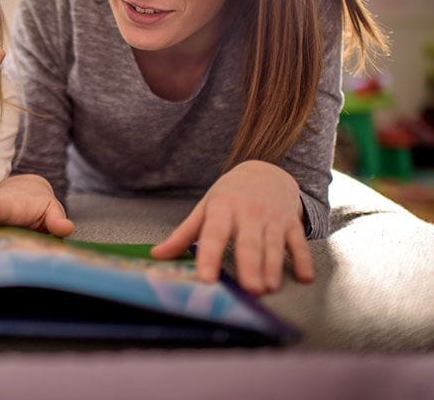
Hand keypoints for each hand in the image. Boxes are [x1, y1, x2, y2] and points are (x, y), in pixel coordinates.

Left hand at [151, 160, 313, 295]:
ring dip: (273, 267)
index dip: (208, 256)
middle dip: (250, 266)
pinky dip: (303, 260)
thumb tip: (157, 255)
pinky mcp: (292, 222)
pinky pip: (299, 242)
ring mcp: (272, 217)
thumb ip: (183, 234)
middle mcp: (248, 213)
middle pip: (249, 242)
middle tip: (250, 290)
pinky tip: (305, 277)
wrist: (266, 171)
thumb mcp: (205, 209)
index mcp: (222, 209)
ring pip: (274, 245)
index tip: (206, 279)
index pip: (214, 234)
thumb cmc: (230, 195)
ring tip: (269, 288)